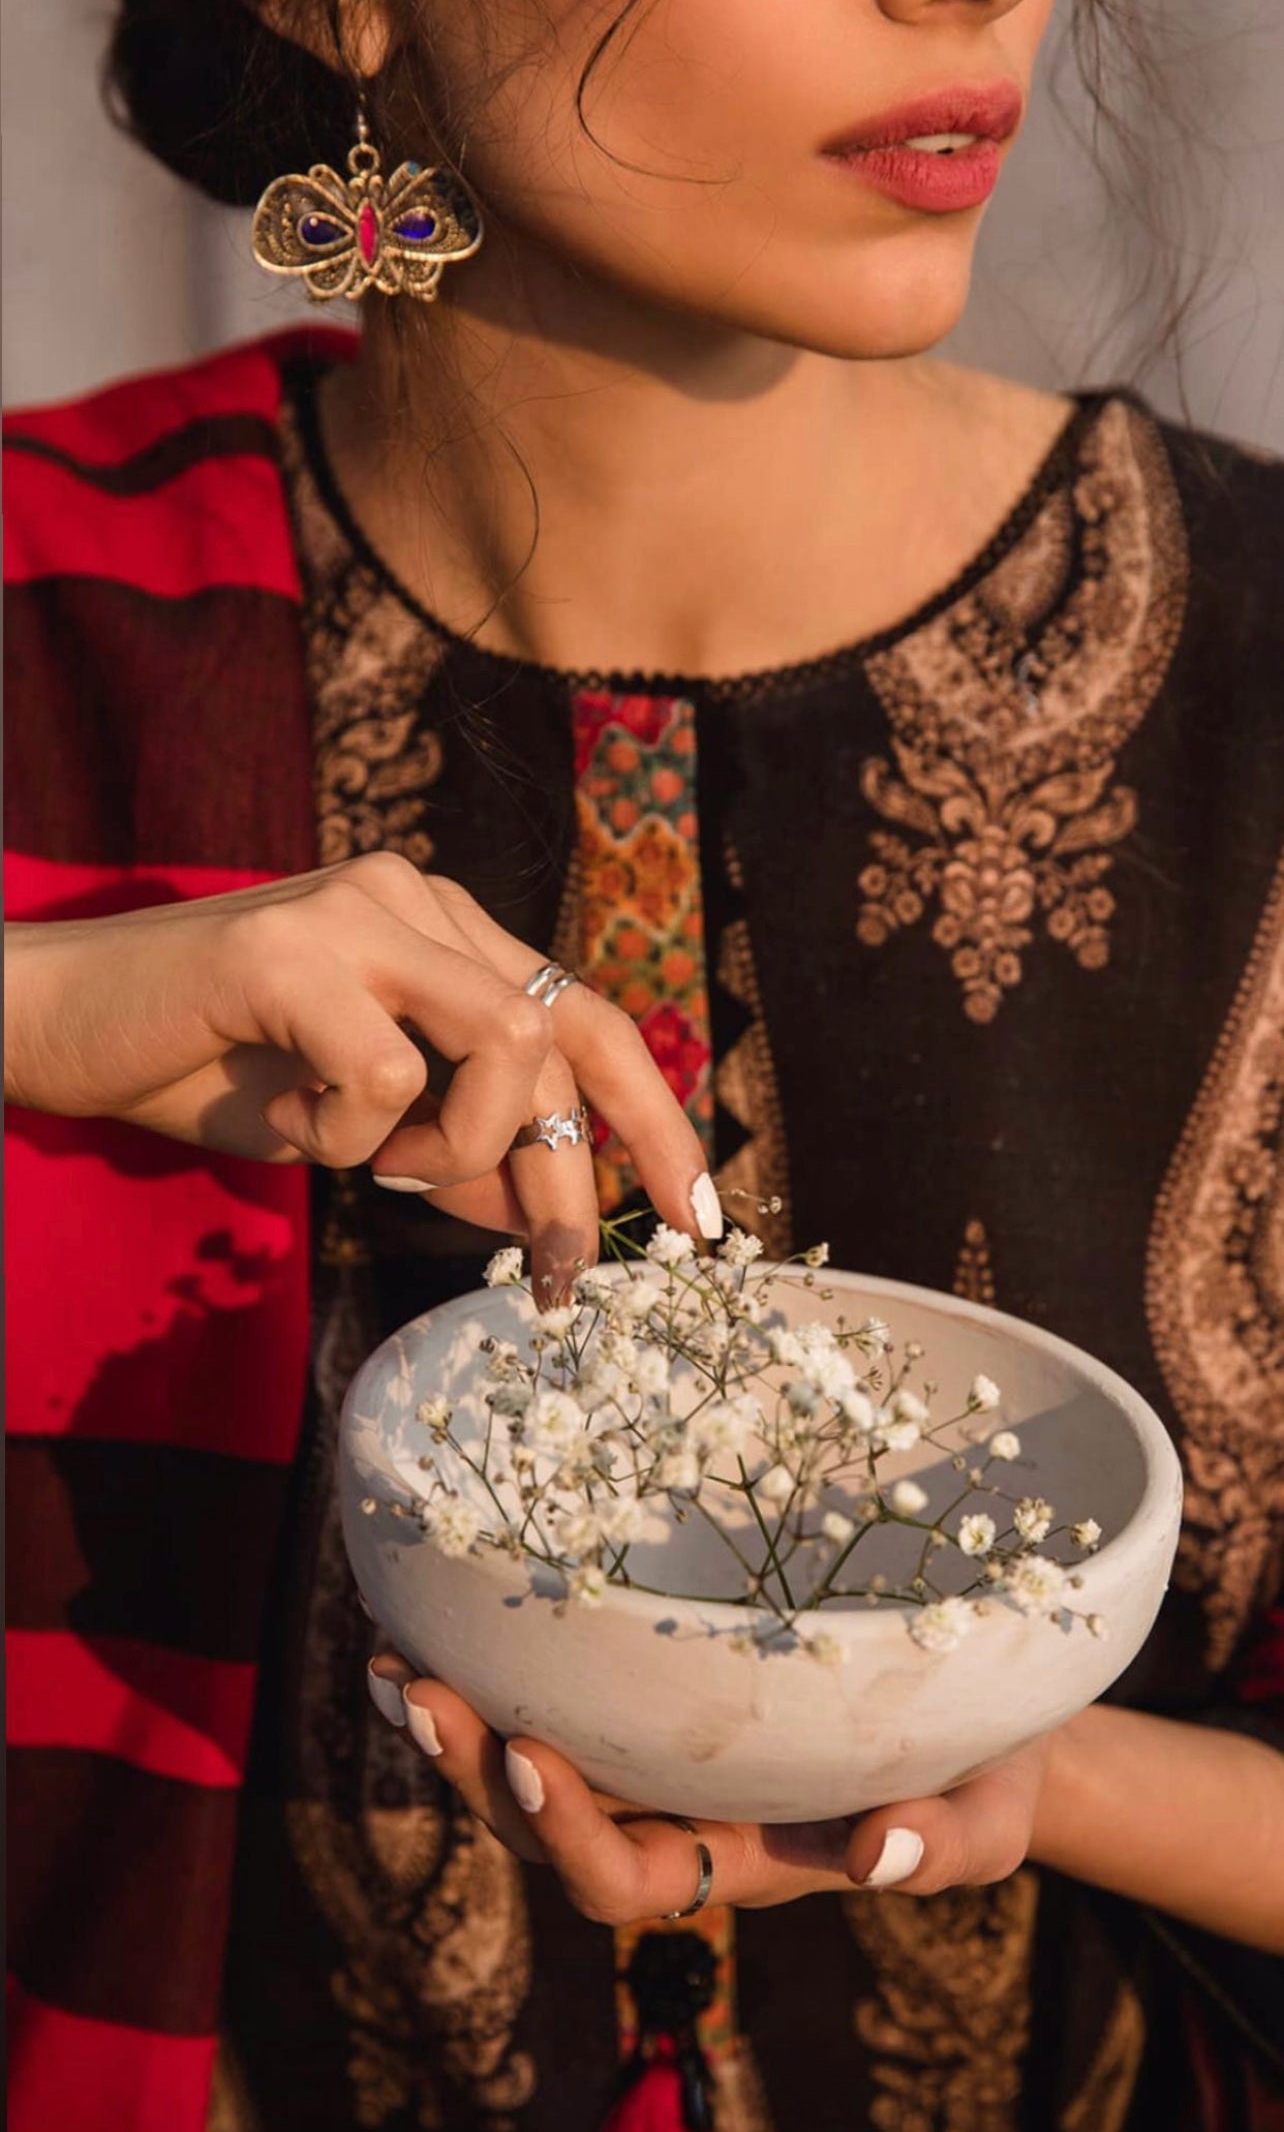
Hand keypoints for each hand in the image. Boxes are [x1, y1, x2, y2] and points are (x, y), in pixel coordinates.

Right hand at [4, 852, 718, 1298]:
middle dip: (575, 1175)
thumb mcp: (357, 1129)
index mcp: (445, 930)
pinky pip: (385, 1077)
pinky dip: (344, 1134)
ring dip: (449, 1146)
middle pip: (561, 1040)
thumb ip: (457, 1148)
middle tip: (558, 1273)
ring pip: (500, 1046)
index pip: (587, 1018)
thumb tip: (552, 1205)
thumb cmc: (210, 1070)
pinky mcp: (293, 945)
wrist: (62, 1026)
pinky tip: (282, 1113)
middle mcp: (417, 898)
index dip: (653, 1117)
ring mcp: (359, 907)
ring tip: (366, 1161)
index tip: (699, 1214)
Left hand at [368, 1653, 1050, 1916]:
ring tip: (395, 1655)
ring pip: (537, 1755)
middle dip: (470, 1769)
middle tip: (415, 1689)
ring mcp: (664, 1745)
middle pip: (547, 1821)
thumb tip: (878, 1854)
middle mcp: (682, 1808)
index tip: (524, 1754)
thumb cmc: (986, 1771)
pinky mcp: (664, 1675)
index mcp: (741, 1852)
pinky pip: (567, 1683)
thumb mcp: (989, 1817)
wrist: (988, 1712)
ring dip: (460, 1715)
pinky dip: (504, 1654)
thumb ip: (945, 1848)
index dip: (563, 1833)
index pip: (627, 1876)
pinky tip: (456, 1599)